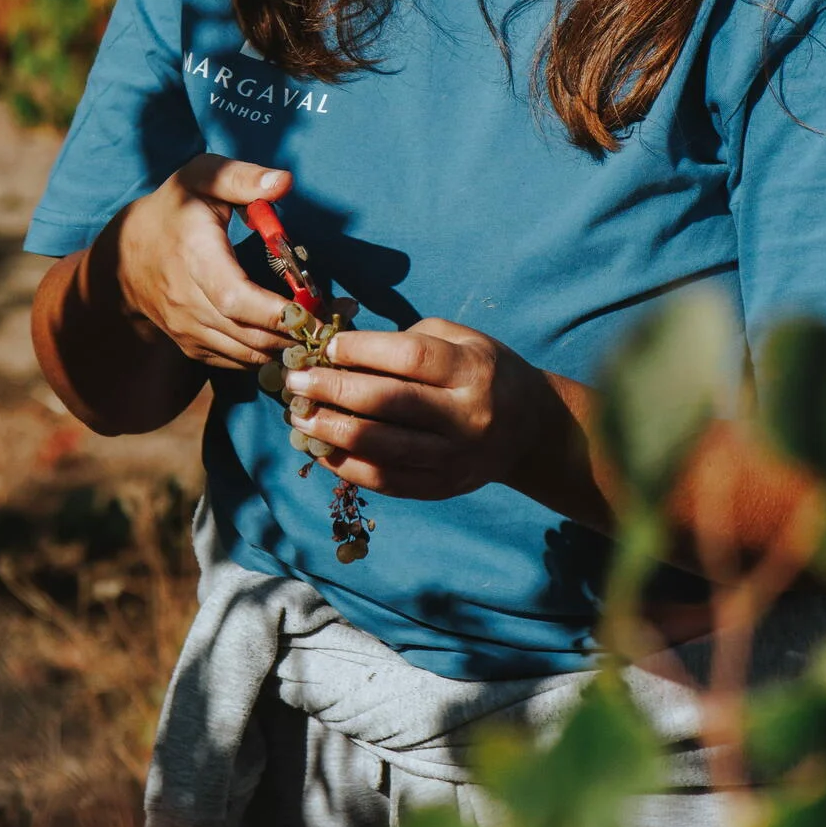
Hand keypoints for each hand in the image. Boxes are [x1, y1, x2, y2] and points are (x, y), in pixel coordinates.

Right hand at [113, 156, 300, 371]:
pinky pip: (238, 362)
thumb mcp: (202, 177)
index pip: (235, 298)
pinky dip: (268, 355)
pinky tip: (291, 338)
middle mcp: (188, 302)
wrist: (127, 255)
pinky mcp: (194, 346)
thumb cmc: (174, 209)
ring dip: (287, 348)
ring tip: (319, 330)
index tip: (310, 309)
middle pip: (249, 334)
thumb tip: (285, 181)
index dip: (275, 311)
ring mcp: (189, 330)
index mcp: (195, 258)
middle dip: (295, 333)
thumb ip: (243, 177)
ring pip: (247, 354)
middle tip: (331, 321)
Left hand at [282, 318, 547, 500]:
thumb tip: (343, 350)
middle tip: (295, 382)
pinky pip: (386, 480)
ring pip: (381, 447)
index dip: (361, 351)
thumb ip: (410, 340)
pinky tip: (320, 448)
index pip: (408, 358)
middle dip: (332, 390)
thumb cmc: (483, 371)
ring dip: (330, 431)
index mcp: (471, 371)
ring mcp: (454, 457)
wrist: (530, 429)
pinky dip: (346, 466)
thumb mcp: (462, 339)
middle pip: (388, 403)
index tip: (326, 348)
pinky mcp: (442, 486)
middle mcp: (466, 416)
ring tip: (298, 416)